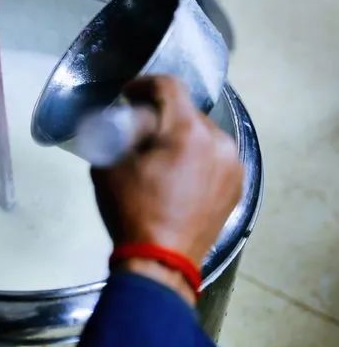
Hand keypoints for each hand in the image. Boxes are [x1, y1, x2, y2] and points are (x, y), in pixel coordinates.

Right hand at [91, 76, 243, 297]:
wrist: (161, 262)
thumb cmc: (131, 211)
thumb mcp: (109, 167)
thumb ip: (117, 137)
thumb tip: (123, 126)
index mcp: (187, 131)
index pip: (168, 86)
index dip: (143, 84)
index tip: (128, 95)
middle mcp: (219, 141)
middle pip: (188, 112)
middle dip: (163, 115)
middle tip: (140, 132)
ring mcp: (233, 165)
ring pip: (204, 135)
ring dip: (182, 137)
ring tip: (162, 157)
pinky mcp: (237, 186)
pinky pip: (215, 158)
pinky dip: (197, 158)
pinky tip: (180, 176)